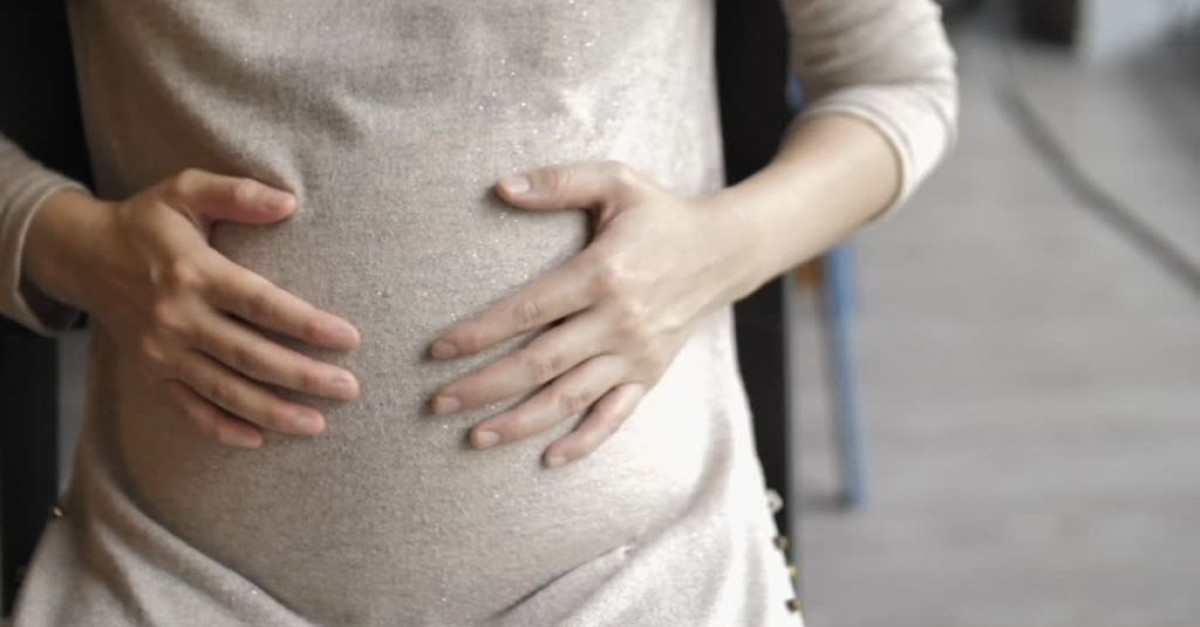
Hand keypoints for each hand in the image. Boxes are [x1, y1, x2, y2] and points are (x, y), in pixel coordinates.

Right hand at [29, 169, 361, 448]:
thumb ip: (238, 194)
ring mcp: (162, 351)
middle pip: (251, 356)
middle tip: (348, 388)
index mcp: (194, 273)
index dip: (306, 324)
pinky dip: (222, 428)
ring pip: (225, 390)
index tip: (349, 338)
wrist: (81, 255)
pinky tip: (259, 438)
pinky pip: (189, 408)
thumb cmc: (147, 221)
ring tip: (318, 423)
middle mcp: (177, 317)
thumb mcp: (186, 190)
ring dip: (273, 412)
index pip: (261, 304)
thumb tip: (289, 202)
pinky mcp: (151, 372)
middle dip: (303, 376)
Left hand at [427, 161, 750, 466]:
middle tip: (438, 403)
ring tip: (475, 437)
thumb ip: (559, 181)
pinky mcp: (650, 375)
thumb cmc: (661, 214)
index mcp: (603, 273)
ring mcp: (636, 354)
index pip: (528, 310)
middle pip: (540, 363)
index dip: (479, 332)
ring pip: (570, 398)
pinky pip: (615, 417)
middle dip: (485, 386)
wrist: (726, 251)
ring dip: (521, 422)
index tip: (438, 350)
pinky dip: (584, 442)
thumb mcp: (616, 181)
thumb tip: (501, 187)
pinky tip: (548, 459)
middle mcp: (619, 321)